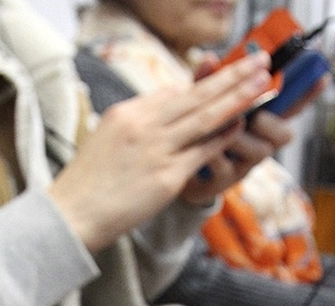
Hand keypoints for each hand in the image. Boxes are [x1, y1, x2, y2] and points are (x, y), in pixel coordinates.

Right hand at [48, 52, 271, 251]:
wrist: (72, 214)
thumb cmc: (86, 186)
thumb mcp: (105, 141)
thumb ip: (134, 128)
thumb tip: (157, 120)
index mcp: (127, 114)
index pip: (171, 93)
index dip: (201, 85)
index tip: (224, 76)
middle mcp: (144, 126)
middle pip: (195, 95)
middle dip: (230, 76)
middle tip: (258, 61)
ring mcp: (156, 150)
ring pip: (205, 117)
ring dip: (237, 97)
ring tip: (262, 82)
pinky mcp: (166, 178)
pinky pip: (202, 152)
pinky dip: (223, 137)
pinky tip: (241, 125)